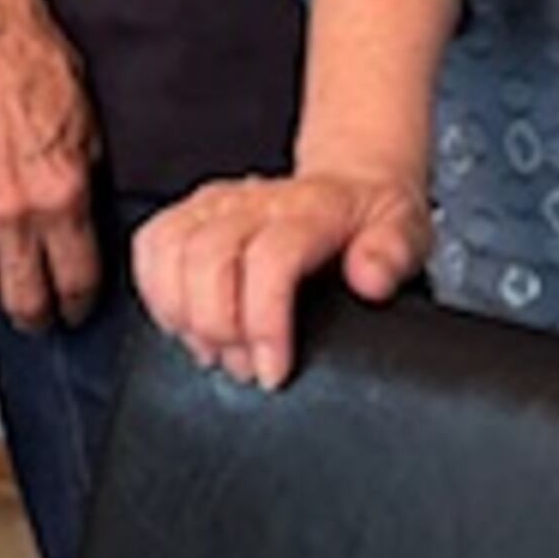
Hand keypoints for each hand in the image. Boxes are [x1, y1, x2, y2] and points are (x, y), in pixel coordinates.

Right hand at [0, 0, 102, 330]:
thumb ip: (88, 187)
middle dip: (41, 315)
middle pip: (24, 299)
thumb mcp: (92, 132)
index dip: (81, 303)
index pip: (74, 279)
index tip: (82, 307)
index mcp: (61, 195)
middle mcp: (14, 210)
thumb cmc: (39, 68)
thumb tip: (92, 225)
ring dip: (2, 288)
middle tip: (50, 316)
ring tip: (16, 284)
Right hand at [132, 170, 431, 388]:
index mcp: (313, 210)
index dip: (263, 322)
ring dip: (184, 313)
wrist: (353, 186)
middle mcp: (259, 201)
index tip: (273, 370)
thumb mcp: (407, 233)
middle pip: (209, 258)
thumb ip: (392, 253)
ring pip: (171, 250)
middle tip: (245, 365)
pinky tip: (185, 320)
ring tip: (217, 348)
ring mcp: (220, 202)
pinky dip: (156, 291)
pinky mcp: (192, 211)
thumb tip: (370, 279)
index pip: (270, 258)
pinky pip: (151, 244)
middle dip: (219, 327)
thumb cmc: (373, 220)